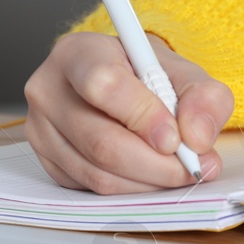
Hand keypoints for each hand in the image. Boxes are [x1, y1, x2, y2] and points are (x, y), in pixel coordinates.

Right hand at [23, 31, 233, 192]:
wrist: (120, 83)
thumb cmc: (146, 74)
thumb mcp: (183, 71)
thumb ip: (203, 97)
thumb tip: (198, 138)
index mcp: (78, 53)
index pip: (103, 85)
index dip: (144, 116)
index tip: (176, 137)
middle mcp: (49, 90)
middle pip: (100, 141)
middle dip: (156, 163)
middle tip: (192, 166)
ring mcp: (40, 130)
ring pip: (98, 173)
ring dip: (148, 182)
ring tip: (178, 171)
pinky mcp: (48, 162)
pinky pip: (91, 189)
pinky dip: (131, 190)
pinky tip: (151, 175)